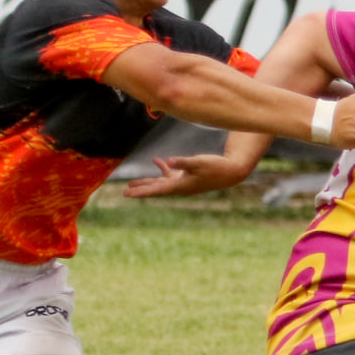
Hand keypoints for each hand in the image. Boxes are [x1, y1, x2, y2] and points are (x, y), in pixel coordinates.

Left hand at [121, 155, 251, 197]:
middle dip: (140, 189)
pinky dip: (162, 168)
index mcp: (180, 186)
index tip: (128, 194)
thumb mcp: (199, 162)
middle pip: (155, 189)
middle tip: (125, 192)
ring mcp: (183, 182)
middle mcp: (179, 186)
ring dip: (147, 181)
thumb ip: (183, 162)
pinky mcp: (187, 176)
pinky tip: (157, 161)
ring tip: (132, 182)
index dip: (141, 191)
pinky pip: (170, 174)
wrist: (230, 173)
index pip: (156, 190)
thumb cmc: (215, 167)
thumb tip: (169, 161)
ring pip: (160, 183)